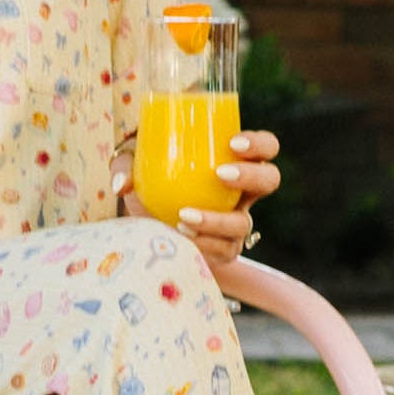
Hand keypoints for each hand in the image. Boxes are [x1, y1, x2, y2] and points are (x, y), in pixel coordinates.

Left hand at [135, 125, 277, 265]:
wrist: (148, 232)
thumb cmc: (151, 187)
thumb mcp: (136, 168)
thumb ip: (126, 166)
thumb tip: (123, 183)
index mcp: (232, 163)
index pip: (265, 148)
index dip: (259, 144)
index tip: (232, 143)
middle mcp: (242, 193)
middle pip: (270, 179)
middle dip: (251, 175)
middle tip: (221, 175)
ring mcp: (236, 223)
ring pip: (243, 223)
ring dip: (216, 220)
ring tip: (184, 216)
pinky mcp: (224, 251)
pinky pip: (225, 250)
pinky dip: (204, 244)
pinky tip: (183, 237)